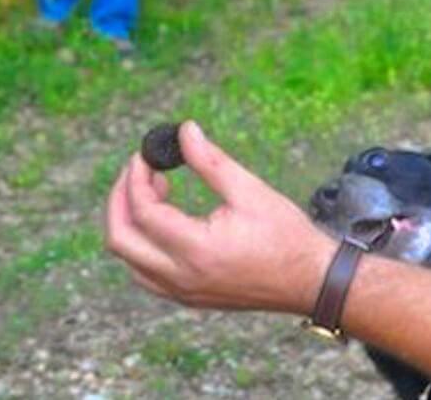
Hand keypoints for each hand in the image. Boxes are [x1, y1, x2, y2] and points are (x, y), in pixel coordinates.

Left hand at [104, 121, 334, 312]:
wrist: (311, 281)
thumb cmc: (287, 236)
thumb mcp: (250, 191)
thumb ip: (211, 161)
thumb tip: (184, 131)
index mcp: (197, 250)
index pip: (144, 211)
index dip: (137, 177)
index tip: (146, 154)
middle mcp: (182, 277)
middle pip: (120, 241)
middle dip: (119, 200)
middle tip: (136, 171)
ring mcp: (183, 293)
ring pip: (129, 261)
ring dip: (129, 224)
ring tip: (155, 193)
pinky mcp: (189, 298)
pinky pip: (146, 275)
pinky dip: (142, 247)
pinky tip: (164, 223)